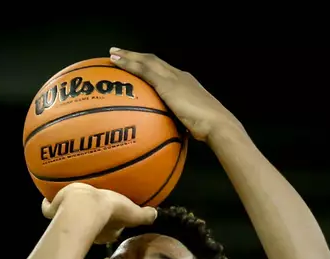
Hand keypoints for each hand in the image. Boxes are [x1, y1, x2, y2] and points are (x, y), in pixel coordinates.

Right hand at [42, 183, 157, 244]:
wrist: (83, 207)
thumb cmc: (108, 210)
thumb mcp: (131, 211)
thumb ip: (143, 214)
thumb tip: (156, 214)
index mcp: (106, 230)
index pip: (112, 228)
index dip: (114, 222)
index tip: (113, 213)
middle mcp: (88, 229)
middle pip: (91, 224)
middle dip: (91, 218)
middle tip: (92, 206)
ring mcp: (68, 220)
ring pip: (67, 217)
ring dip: (68, 211)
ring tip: (68, 199)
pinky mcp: (53, 212)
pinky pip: (49, 209)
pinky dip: (48, 204)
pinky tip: (47, 197)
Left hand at [109, 48, 240, 142]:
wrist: (217, 123)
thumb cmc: (207, 128)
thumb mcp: (190, 124)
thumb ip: (178, 124)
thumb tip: (168, 136)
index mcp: (185, 83)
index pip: (163, 70)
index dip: (148, 65)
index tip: (136, 64)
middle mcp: (179, 76)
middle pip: (153, 61)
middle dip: (136, 56)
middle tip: (118, 53)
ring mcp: (173, 78)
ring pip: (147, 61)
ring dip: (128, 56)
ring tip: (113, 54)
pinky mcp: (167, 84)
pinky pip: (144, 70)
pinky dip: (129, 64)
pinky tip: (116, 62)